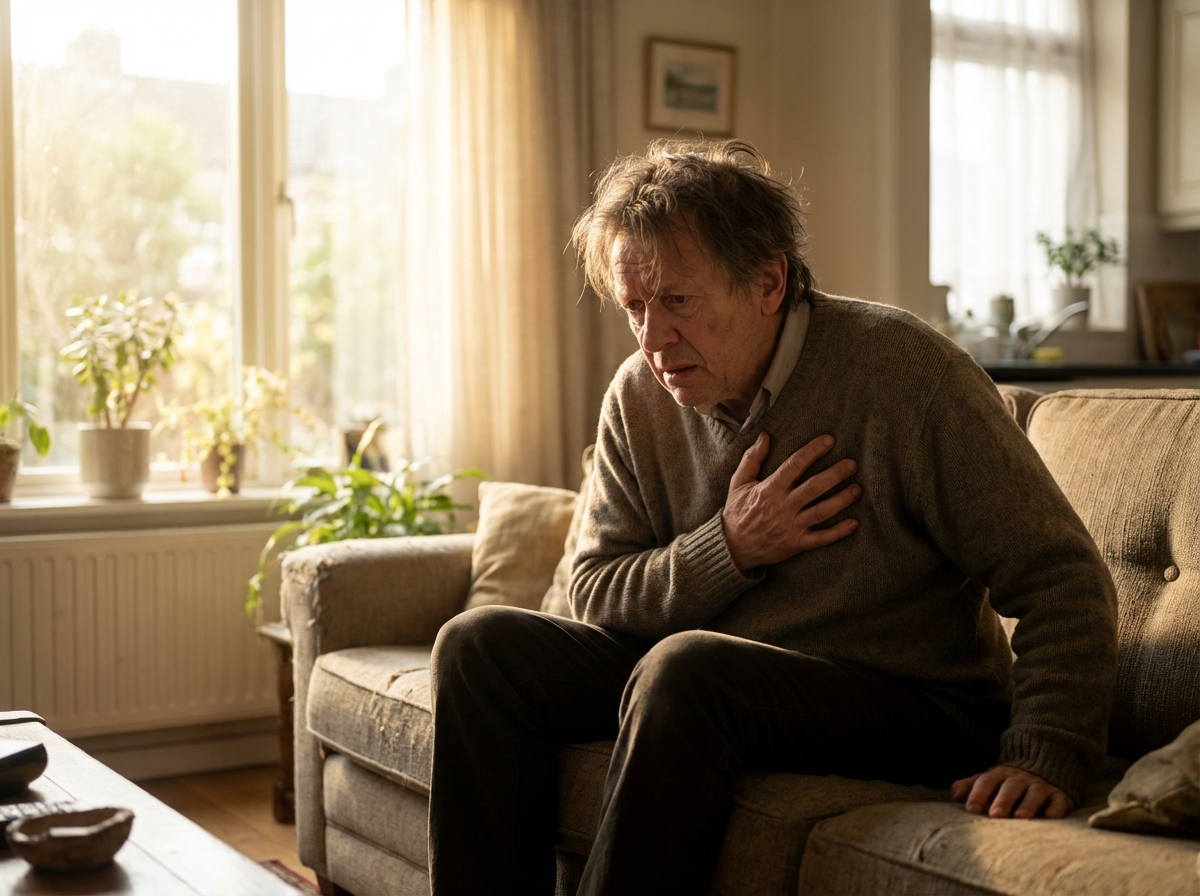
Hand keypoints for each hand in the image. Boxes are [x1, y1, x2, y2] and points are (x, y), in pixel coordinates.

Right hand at [722, 432, 860, 572]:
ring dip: (842, 500)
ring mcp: (791, 527)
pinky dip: (839, 532)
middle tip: (852, 464)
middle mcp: (783, 507)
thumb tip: (765, 436)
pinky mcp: (797, 543)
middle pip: (814, 487)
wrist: (732, 548)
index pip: (795, 465)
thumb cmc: (737, 512)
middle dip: (835, 474)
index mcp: (769, 489)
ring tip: (858, 489)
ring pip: (822, 512)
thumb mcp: (738, 483)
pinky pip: (821, 538)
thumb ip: (752, 459)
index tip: (829, 440)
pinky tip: (854, 523)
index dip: (813, 451)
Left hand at [951, 765, 1074, 818]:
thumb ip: (970, 786)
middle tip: (994, 815)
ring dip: (1028, 804)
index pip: (987, 781)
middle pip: (1010, 787)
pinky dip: (1056, 808)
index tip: (970, 809)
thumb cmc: (1008, 783)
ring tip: (1020, 817)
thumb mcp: (989, 781)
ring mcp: (1041, 786)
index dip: (978, 794)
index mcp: (1000, 774)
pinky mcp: (1060, 795)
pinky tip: (1050, 817)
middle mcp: (1021, 778)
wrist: (1043, 767)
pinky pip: (1059, 800)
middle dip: (1002, 800)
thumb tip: (954, 796)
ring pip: (1035, 792)